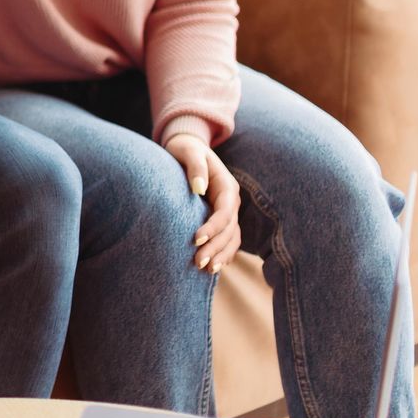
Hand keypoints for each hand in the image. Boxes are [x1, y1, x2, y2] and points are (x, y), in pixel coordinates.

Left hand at [164, 133, 241, 273]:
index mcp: (227, 186)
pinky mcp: (221, 218)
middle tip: (197, 262)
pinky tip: (213, 267)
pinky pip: (227, 239)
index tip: (195, 239)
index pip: (225, 212)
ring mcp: (228, 211)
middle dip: (215, 247)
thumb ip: (195, 167)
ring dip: (221, 255)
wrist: (187, 148)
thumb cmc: (185, 149)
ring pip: (231, 238)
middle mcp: (231, 201)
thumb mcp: (189, 151)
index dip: (213, 228)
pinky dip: (222, 253)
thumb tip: (199, 188)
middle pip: (229, 230)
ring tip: (206, 269)